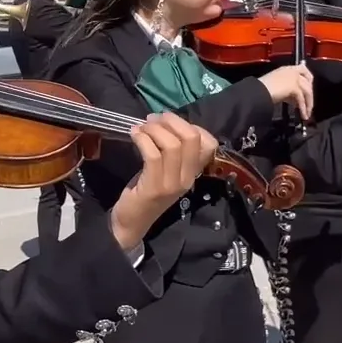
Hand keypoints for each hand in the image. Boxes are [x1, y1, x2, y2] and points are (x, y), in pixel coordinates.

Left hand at [108, 113, 218, 251]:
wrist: (132, 223)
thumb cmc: (147, 191)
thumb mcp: (166, 170)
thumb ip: (173, 152)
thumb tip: (166, 122)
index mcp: (194, 173)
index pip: (209, 144)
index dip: (191, 125)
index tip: (169, 122)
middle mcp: (187, 178)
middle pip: (191, 138)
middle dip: (171, 121)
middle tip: (153, 119)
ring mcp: (172, 184)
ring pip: (172, 145)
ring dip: (154, 130)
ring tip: (141, 128)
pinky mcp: (154, 187)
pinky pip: (153, 154)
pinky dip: (142, 139)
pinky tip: (134, 135)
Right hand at [256, 64, 314, 119]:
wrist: (258, 91)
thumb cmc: (262, 89)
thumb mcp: (277, 86)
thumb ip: (287, 90)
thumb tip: (294, 100)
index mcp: (286, 69)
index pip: (303, 69)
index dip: (309, 79)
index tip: (309, 88)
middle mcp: (292, 71)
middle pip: (307, 82)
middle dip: (309, 96)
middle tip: (309, 106)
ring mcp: (294, 78)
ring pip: (307, 91)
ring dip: (308, 103)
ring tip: (307, 114)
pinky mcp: (294, 87)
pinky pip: (302, 99)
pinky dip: (303, 107)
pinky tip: (303, 114)